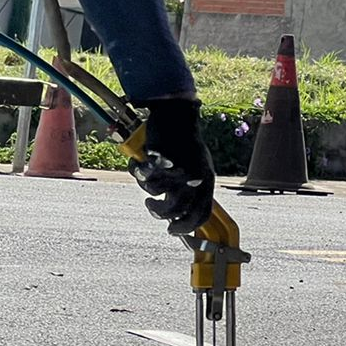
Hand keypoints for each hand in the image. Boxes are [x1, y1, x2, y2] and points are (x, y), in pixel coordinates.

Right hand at [130, 98, 214, 234]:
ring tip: (146, 180)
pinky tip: (140, 164)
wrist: (176, 114)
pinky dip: (138, 172)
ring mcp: (179, 169)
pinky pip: (145, 177)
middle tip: (151, 207)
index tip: (171, 230)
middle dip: (160, 214)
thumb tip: (179, 213)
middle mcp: (196, 177)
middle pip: (176, 210)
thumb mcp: (197, 166)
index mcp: (207, 181)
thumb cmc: (185, 141)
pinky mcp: (162, 160)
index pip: (200, 214)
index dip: (185, 227)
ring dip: (147, 190)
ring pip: (157, 194)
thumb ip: (192, 188)